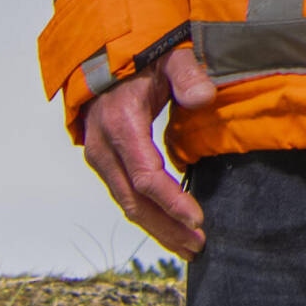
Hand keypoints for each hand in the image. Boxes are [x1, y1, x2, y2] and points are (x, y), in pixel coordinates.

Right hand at [76, 43, 217, 256]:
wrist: (102, 59)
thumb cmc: (142, 60)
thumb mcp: (168, 59)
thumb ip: (187, 75)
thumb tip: (204, 98)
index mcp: (121, 125)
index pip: (146, 176)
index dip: (172, 201)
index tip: (198, 219)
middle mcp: (104, 148)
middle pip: (135, 201)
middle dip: (167, 226)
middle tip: (198, 245)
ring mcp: (100, 158)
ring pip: (127, 204)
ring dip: (158, 228)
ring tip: (189, 246)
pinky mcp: (104, 164)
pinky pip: (125, 196)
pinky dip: (148, 215)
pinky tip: (170, 228)